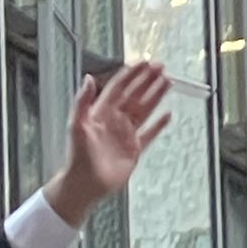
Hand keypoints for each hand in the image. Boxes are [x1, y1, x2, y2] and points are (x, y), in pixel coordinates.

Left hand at [43, 63, 171, 226]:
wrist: (85, 184)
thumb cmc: (78, 156)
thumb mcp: (77, 125)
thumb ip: (83, 101)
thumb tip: (89, 78)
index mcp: (102, 112)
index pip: (120, 87)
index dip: (132, 74)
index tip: (144, 62)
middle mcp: (115, 120)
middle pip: (135, 95)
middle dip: (148, 81)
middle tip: (162, 67)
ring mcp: (126, 134)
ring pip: (145, 110)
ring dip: (156, 96)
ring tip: (168, 82)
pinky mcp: (134, 150)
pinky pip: (149, 134)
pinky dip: (159, 125)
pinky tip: (167, 114)